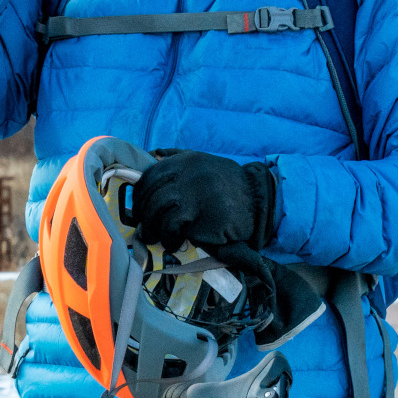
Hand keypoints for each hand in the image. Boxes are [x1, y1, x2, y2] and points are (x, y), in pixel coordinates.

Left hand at [131, 150, 277, 251]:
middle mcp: (188, 174)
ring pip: (158, 211)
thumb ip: (178, 157)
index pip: (150, 176)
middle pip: (152, 196)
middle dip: (145, 216)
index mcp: (186, 161)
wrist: (259, 201)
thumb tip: (152, 154)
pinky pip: (173, 226)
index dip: (140, 195)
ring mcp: (194, 194)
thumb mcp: (205, 163)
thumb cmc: (227, 185)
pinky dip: (169, 237)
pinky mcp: (200, 215)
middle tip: (146, 229)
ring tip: (157, 238)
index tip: (139, 209)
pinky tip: (174, 242)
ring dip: (154, 229)